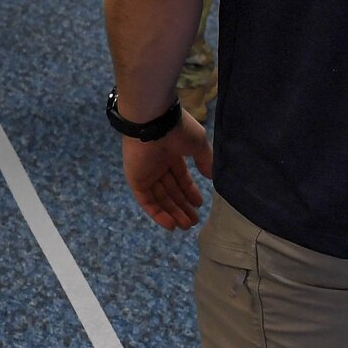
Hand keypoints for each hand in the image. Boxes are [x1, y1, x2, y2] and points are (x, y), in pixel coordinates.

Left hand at [121, 112, 212, 230]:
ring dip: (173, 213)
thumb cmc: (178, 130)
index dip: (189, 192)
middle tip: (194, 221)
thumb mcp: (198, 144)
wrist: (154, 122)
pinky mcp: (136, 180)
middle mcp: (158, 164)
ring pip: (160, 198)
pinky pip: (147, 201)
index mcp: (172, 153)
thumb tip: (212, 176)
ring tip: (186, 226)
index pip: (180, 177)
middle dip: (182, 206)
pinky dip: (157, 214)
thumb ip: (204, 160)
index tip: (199, 204)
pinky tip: (171, 225)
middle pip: (170, 190)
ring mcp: (146, 173)